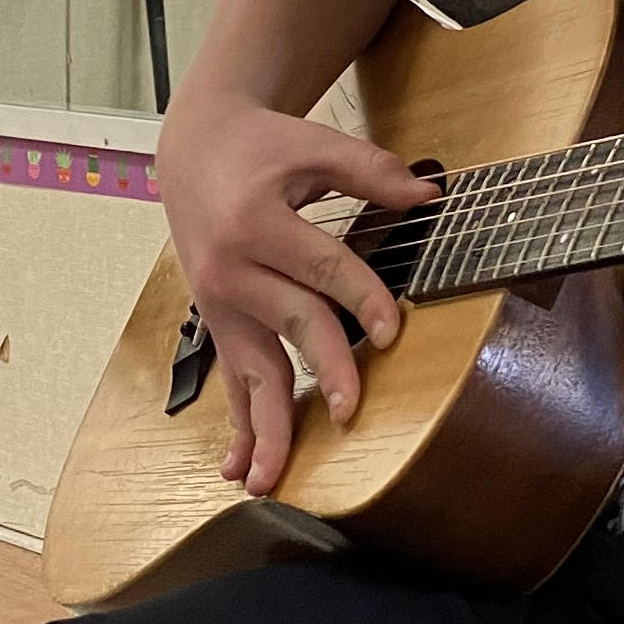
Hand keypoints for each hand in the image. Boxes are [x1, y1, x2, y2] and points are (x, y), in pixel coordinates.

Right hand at [152, 91, 441, 495]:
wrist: (192, 151)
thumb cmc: (258, 149)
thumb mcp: (312, 145)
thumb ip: (369, 170)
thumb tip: (431, 195)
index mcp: (256, 222)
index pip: (321, 267)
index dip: (362, 298)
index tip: (393, 329)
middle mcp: (232, 269)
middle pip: (288, 324)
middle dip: (321, 368)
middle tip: (348, 409)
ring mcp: (220, 303)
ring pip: (249, 371)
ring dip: (262, 426)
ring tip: (270, 478)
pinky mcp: (218, 323)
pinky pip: (230, 382)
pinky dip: (235, 428)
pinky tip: (238, 470)